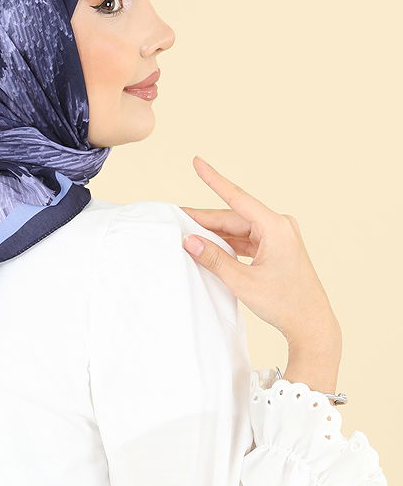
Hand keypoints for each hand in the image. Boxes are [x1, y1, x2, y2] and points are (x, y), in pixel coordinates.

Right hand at [180, 156, 341, 346]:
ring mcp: (278, 236)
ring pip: (238, 229)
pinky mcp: (276, 247)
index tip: (198, 162)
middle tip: (176, 217)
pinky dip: (227, 243)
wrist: (310, 323)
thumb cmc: (283, 303)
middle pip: (233, 216)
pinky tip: (208, 246)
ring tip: (187, 233)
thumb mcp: (242, 282)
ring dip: (214, 233)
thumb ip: (213, 258)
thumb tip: (188, 240)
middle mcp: (279, 225)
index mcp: (275, 227)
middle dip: (205, 219)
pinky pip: (245, 239)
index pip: (237, 198)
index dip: (214, 180)